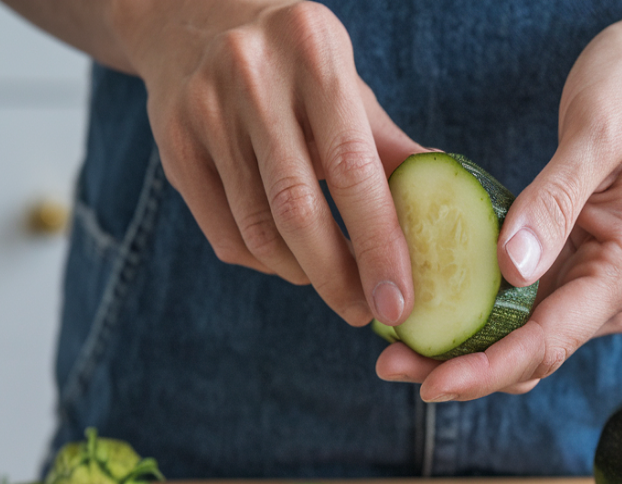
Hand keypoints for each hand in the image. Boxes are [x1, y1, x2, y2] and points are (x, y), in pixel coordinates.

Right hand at [112, 0, 420, 325]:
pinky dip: (265, 263)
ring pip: (257, 229)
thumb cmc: (295, 64)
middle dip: (338, 277)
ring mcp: (204, 109)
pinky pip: (223, 233)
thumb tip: (450, 214)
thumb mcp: (345, 84)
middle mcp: (253, 76)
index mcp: (314, 53)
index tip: (399, 303)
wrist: (192, 15)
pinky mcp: (172, 143)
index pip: (353, 169)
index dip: (379, 245)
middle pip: (296, 208)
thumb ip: (389, 148)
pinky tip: (291, 263)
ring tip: (336, 289)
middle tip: (367, 314)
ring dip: (302, 275)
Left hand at [376, 4, 621, 399]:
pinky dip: (466, 317)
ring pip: (515, 344)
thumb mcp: (595, 134)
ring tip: (392, 351)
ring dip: (457, 353)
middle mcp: (605, 295)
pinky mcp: (557, 272)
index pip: (549, 342)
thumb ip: (555, 202)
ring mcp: (581, 288)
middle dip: (461, 370)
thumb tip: (512, 268)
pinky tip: (419, 310)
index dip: (488, 369)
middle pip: (528, 357)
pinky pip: (508, 311)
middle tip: (389, 364)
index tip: (432, 383)